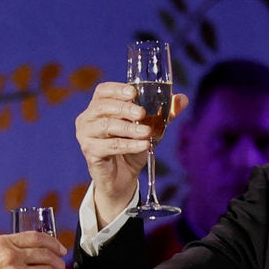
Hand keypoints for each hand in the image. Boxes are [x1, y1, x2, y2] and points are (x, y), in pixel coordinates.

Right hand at [74, 81, 187, 226]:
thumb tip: (183, 99)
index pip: (103, 91)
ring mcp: (86, 136)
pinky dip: (129, 145)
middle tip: (142, 113)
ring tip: (147, 132)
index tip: (134, 92)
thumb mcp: (149, 128)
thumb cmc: (131, 147)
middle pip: (102, 107)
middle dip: (124, 109)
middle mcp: (88, 119)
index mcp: (99, 107)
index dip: (117, 89)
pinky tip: (144, 145)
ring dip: (129, 129)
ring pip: (106, 127)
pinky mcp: (90, 153)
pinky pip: (110, 147)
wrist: (122, 178)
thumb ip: (164, 114)